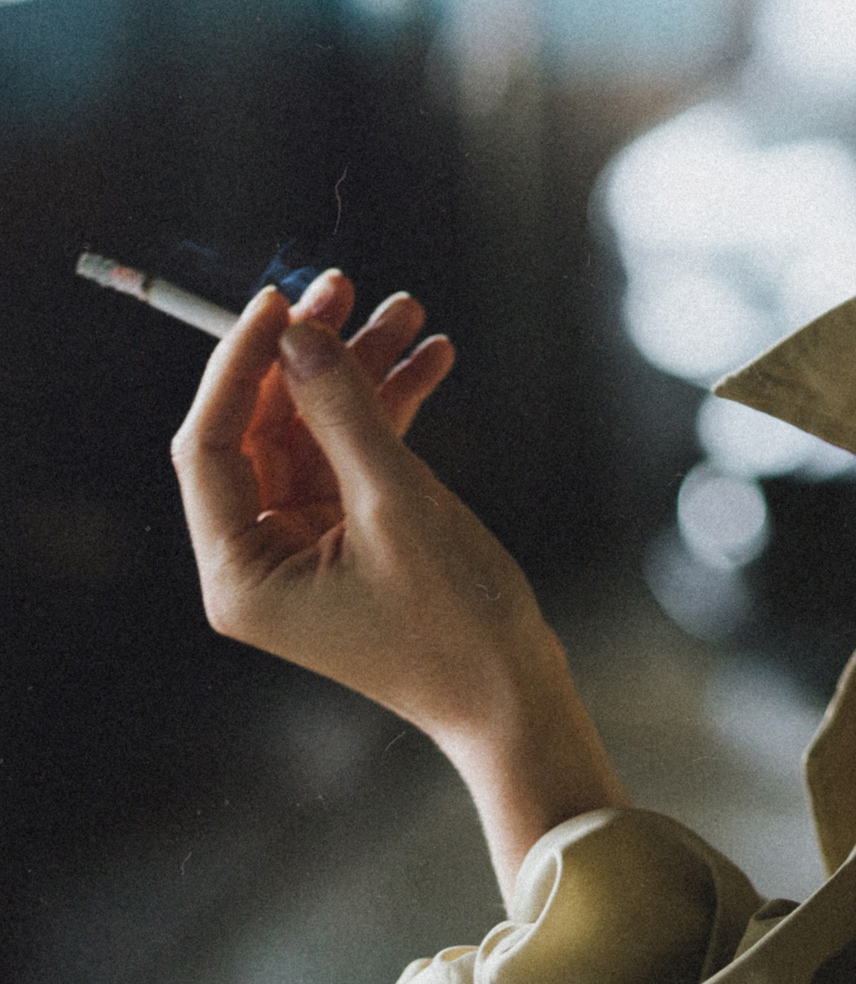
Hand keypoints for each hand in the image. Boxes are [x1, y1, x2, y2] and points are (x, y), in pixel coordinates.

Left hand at [170, 275, 625, 887]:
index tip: (279, 303)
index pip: (213, 443)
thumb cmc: (454, 623)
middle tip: (347, 288)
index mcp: (239, 571)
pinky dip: (390, 410)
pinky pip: (357, 457)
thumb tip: (300, 337)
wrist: (513, 696)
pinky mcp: (354, 539)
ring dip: (361, 373)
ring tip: (410, 315)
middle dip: (311, 357)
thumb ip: (344, 414)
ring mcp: (307, 547)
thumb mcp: (397, 504)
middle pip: (265, 428)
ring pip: (317, 432)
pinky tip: (432, 362)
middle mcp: (259, 558)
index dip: (241, 365)